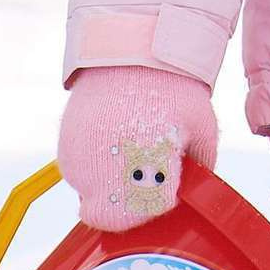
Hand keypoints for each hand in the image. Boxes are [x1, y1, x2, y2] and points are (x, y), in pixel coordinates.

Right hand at [58, 66, 219, 228]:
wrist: (130, 51)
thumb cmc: (174, 91)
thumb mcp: (203, 129)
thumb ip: (203, 166)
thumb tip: (197, 188)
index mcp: (148, 168)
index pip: (150, 212)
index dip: (162, 200)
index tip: (169, 179)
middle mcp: (108, 173)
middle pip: (115, 218)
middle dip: (132, 204)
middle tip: (147, 173)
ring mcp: (82, 163)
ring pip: (94, 199)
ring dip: (110, 186)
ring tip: (128, 148)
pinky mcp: (65, 151)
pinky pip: (79, 177)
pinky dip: (94, 169)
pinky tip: (111, 140)